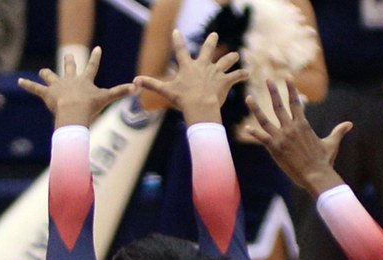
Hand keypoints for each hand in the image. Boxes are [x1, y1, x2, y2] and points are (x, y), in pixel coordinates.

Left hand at [18, 46, 132, 128]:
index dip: (95, 57)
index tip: (97, 48)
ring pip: (51, 77)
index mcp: (85, 80)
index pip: (92, 66)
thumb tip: (137, 88)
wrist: (73, 111)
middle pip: (69, 68)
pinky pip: (36, 89)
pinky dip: (28, 85)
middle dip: (70, 62)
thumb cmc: (90, 106)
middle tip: (69, 56)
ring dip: (47, 74)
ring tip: (42, 71)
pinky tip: (19, 81)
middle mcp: (70, 80)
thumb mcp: (107, 99)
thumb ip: (120, 93)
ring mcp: (58, 86)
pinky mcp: (47, 94)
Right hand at [133, 30, 247, 125]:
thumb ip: (152, 84)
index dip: (177, 40)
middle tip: (214, 35)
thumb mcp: (166, 91)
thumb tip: (135, 81)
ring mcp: (215, 72)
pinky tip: (248, 72)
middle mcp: (203, 66)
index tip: (176, 31)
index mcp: (188, 67)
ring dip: (230, 57)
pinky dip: (242, 74)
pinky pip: (236, 76)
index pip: (181, 50)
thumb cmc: (183, 100)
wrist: (200, 105)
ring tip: (235, 55)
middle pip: (208, 50)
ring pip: (225, 61)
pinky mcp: (225, 80)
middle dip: (211, 41)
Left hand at [244, 78, 349, 197]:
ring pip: (265, 120)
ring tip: (248, 98)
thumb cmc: (324, 161)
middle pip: (279, 106)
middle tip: (267, 79)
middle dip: (273, 91)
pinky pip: (262, 138)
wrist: (316, 175)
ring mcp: (281, 138)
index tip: (287, 78)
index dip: (291, 89)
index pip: (296, 103)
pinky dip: (253, 133)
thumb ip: (338, 132)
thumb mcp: (331, 144)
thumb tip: (349, 124)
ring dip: (256, 109)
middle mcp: (291, 128)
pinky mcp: (275, 148)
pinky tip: (245, 128)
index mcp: (303, 125)